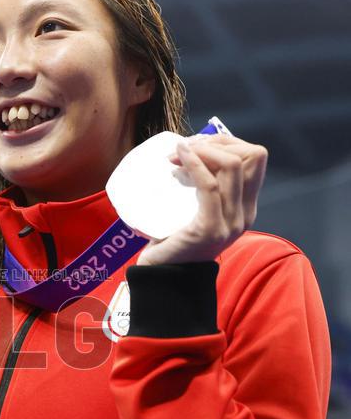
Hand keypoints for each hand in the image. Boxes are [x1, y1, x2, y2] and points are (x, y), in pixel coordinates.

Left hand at [135, 133, 267, 265]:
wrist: (162, 278)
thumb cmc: (172, 239)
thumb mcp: (196, 210)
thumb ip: (203, 189)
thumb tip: (189, 150)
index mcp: (246, 207)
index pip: (255, 158)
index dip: (228, 141)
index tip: (197, 144)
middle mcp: (245, 214)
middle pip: (251, 155)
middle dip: (217, 141)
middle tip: (185, 147)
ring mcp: (231, 222)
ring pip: (232, 165)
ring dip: (204, 148)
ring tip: (178, 152)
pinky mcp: (211, 229)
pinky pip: (209, 185)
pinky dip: (194, 163)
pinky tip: (180, 155)